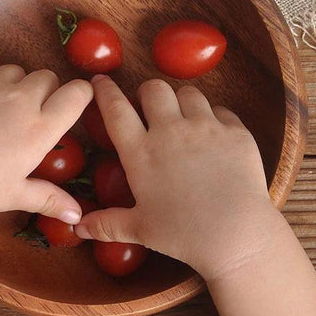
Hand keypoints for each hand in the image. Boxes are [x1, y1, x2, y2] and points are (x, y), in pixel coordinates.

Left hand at [0, 63, 92, 224]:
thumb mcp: (12, 195)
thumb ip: (49, 199)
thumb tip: (78, 215)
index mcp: (39, 129)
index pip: (77, 94)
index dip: (79, 94)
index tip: (73, 102)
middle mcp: (22, 100)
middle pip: (48, 77)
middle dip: (44, 91)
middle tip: (28, 114)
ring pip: (17, 71)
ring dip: (14, 85)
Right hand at [75, 75, 277, 280]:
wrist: (236, 235)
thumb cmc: (183, 235)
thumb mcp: (140, 229)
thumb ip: (107, 224)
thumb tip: (78, 228)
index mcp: (141, 152)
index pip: (115, 109)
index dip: (105, 91)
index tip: (99, 81)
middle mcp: (170, 131)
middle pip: (153, 89)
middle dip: (148, 93)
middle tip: (150, 108)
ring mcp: (205, 127)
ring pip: (188, 93)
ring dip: (181, 102)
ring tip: (182, 118)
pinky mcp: (235, 132)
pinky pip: (221, 110)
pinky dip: (214, 117)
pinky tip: (214, 135)